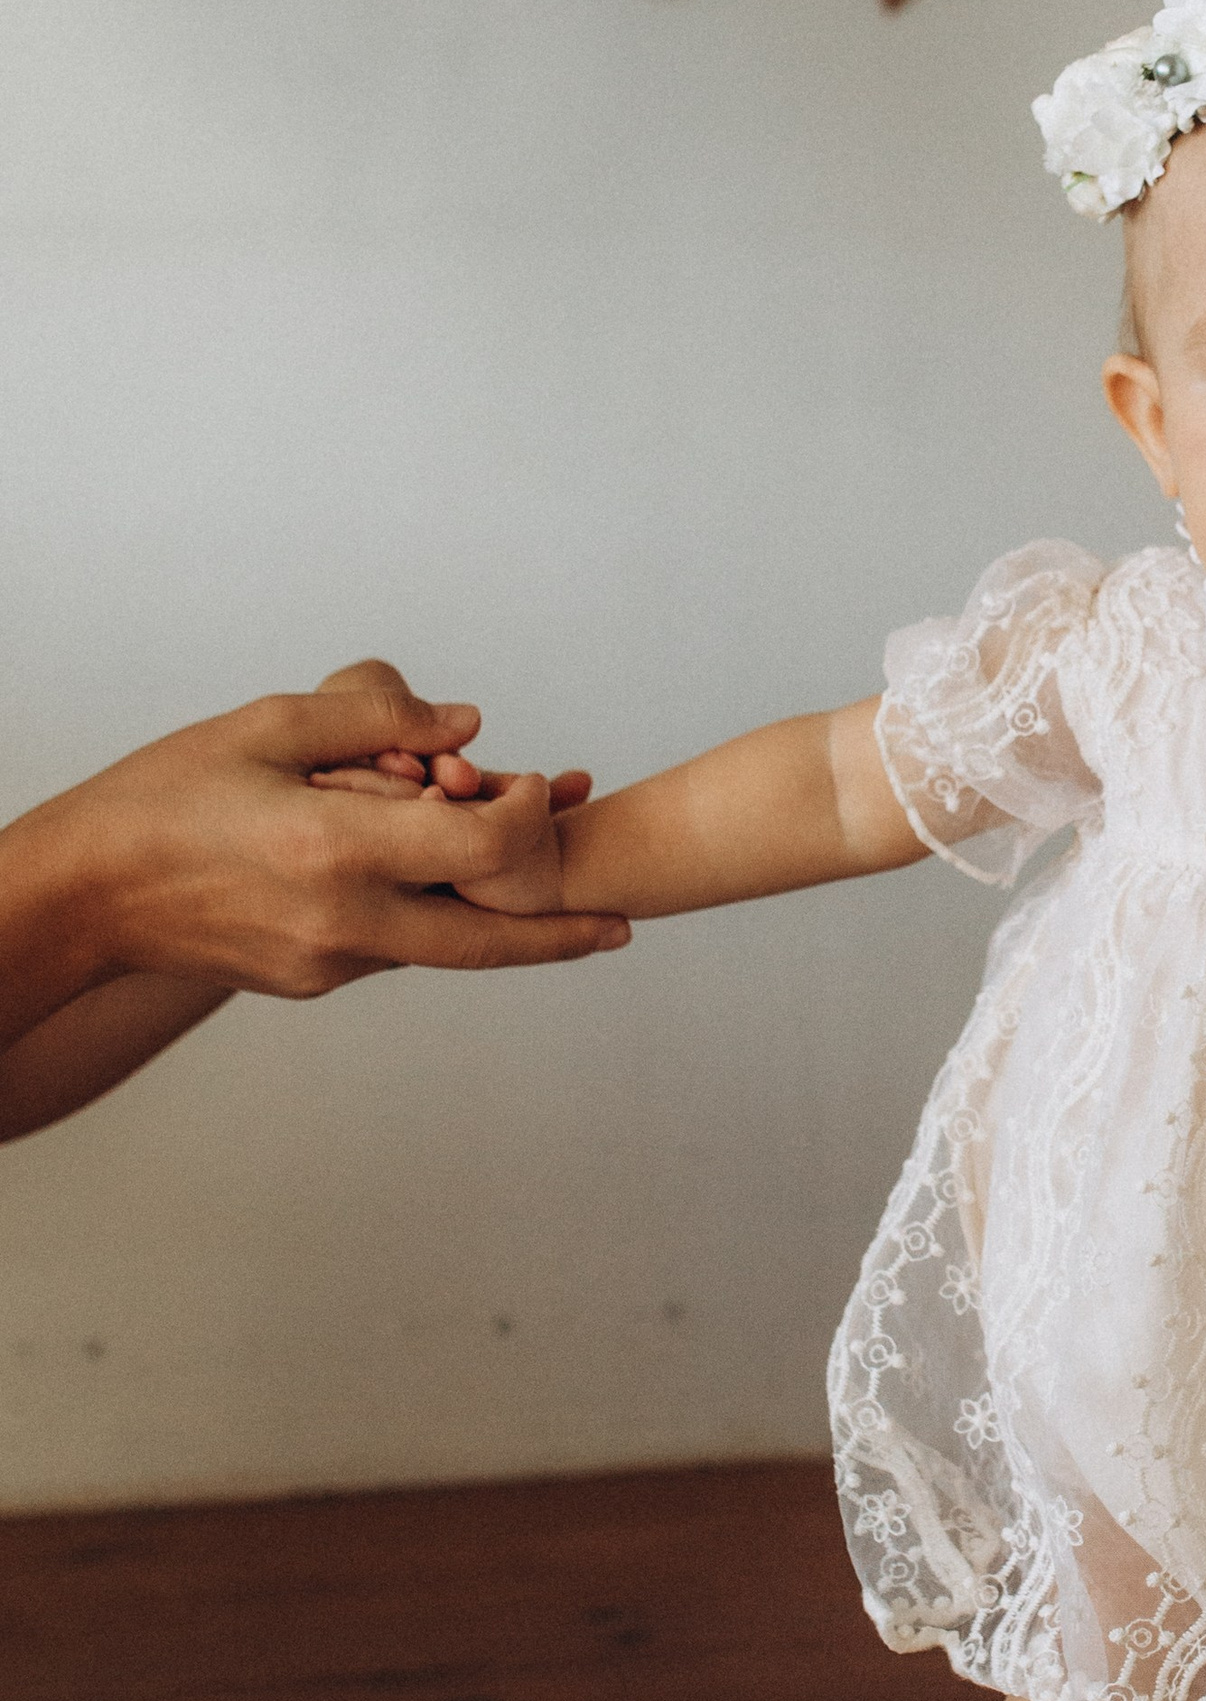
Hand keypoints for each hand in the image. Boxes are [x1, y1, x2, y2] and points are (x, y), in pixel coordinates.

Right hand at [7, 660, 629, 1010]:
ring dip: (492, 919)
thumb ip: (374, 719)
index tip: (548, 786)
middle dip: (564, 935)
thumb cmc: (165, 798)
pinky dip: (425, 917)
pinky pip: (392, 947)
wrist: (84, 898)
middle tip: (625, 928)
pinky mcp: (311, 982)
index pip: (476, 846)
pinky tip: (433, 884)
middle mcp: (344, 923)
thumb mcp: (264, 729)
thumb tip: (470, 723)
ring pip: (439, 944)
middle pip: (488, 941)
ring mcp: (329, 964)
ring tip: (551, 895)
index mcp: (335, 851)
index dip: (527, 815)